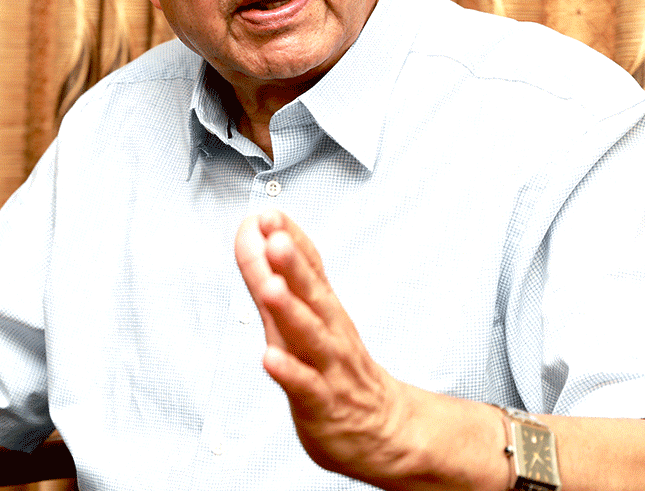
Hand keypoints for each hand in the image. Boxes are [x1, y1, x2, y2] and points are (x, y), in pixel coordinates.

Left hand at [234, 209, 416, 479]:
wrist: (384, 429)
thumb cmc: (338, 367)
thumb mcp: (313, 315)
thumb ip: (285, 275)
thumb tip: (260, 232)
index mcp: (324, 308)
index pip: (310, 267)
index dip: (290, 240)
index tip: (268, 214)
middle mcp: (329, 331)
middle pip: (313, 294)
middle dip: (292, 264)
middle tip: (275, 236)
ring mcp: (328, 366)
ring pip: (310, 336)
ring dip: (290, 310)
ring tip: (272, 288)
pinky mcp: (322, 403)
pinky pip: (306, 386)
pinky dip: (289, 372)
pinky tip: (269, 358)